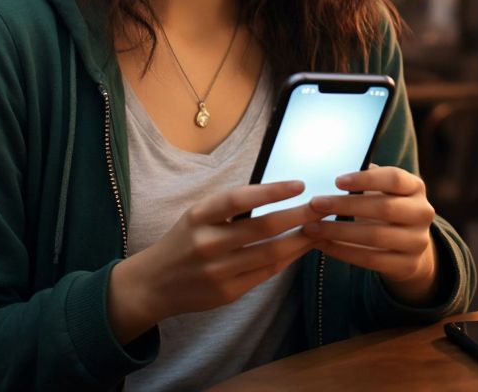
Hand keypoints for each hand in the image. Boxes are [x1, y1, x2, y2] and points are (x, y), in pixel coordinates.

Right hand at [107, 181, 318, 343]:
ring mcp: (218, 271)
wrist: (154, 284)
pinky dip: (287, 259)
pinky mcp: (228, 293)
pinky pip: (266, 273)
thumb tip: (277, 194)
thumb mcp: (198, 216)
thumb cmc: (184, 242)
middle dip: (299, 216)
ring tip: (320, 228)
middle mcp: (208, 242)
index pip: (239, 199)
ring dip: (300, 240)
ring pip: (271, 253)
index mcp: (199, 216)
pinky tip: (301, 248)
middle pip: (263, 228)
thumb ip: (230, 207)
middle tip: (323, 207)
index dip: (271, 191)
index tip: (300, 184)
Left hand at [301, 164, 439, 304]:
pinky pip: (370, 259)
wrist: (408, 246)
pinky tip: (322, 244)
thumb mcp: (382, 191)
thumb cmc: (384, 208)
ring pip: (375, 236)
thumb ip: (364, 180)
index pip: (394, 178)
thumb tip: (329, 165)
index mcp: (416, 187)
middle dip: (345, 206)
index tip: (336, 181)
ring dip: (338, 231)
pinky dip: (342, 252)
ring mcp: (418, 241)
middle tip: (314, 204)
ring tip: (311, 227)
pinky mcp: (407, 265)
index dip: (366, 179)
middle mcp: (422, 213)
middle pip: (384, 208)